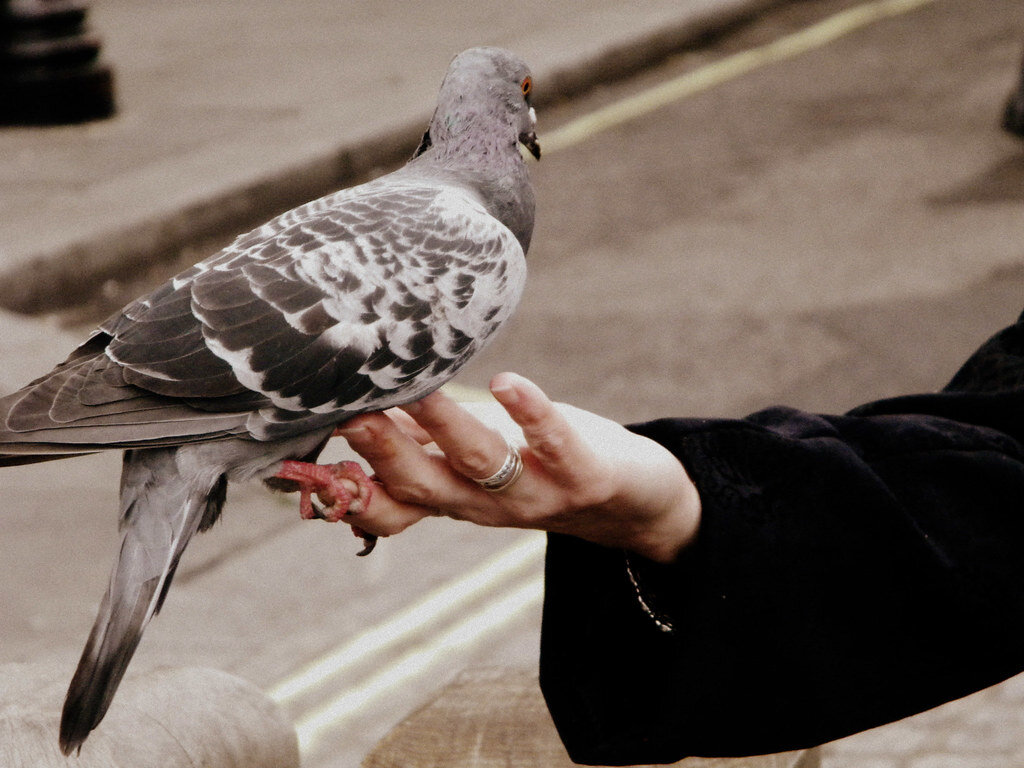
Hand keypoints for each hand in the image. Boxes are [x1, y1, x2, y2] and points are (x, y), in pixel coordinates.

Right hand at [335, 373, 700, 562]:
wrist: (630, 502)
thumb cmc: (537, 466)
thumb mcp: (470, 461)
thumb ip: (417, 444)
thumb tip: (350, 415)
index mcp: (450, 498)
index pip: (386, 507)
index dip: (345, 490)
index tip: (301, 454)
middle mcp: (483, 504)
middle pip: (424, 485)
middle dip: (383, 452)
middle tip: (345, 413)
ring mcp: (534, 493)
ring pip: (480, 465)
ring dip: (445, 429)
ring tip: (416, 390)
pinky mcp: (583, 474)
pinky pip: (555, 444)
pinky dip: (532, 414)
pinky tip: (510, 382)